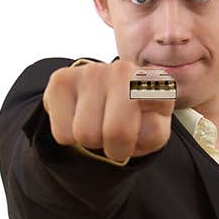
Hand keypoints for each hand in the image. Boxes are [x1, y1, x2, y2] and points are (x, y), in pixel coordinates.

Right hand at [42, 60, 174, 162]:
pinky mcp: (61, 80)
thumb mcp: (152, 133)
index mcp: (153, 81)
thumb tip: (139, 123)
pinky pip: (62, 133)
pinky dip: (69, 136)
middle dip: (116, 147)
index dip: (146, 129)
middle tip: (116, 140)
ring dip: (91, 141)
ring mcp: (91, 72)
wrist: (101, 108)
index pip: (156, 102)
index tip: (142, 126)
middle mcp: (123, 70)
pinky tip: (79, 120)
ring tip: (98, 127)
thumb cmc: (133, 123)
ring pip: (84, 134)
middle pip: (116, 132)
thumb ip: (153, 130)